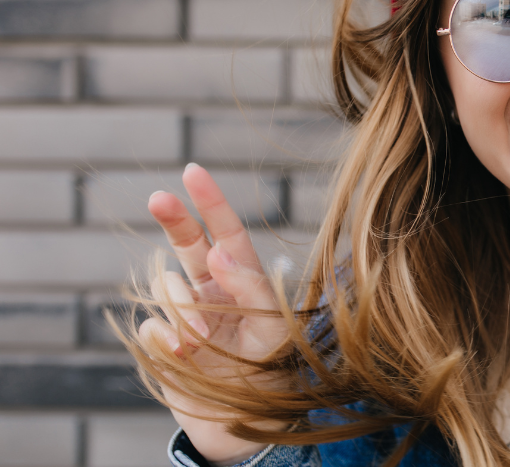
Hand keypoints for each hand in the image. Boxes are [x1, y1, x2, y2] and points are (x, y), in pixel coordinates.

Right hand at [138, 163, 289, 465]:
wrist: (245, 422)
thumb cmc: (270, 372)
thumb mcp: (272, 326)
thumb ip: (248, 287)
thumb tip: (217, 253)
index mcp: (242, 279)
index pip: (225, 232)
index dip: (210, 201)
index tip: (193, 171)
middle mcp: (211, 289)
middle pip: (185, 243)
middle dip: (173, 218)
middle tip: (160, 198)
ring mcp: (185, 313)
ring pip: (167, 287)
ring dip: (181, 309)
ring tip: (200, 340)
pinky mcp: (163, 341)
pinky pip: (153, 325)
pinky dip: (167, 338)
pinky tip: (184, 355)